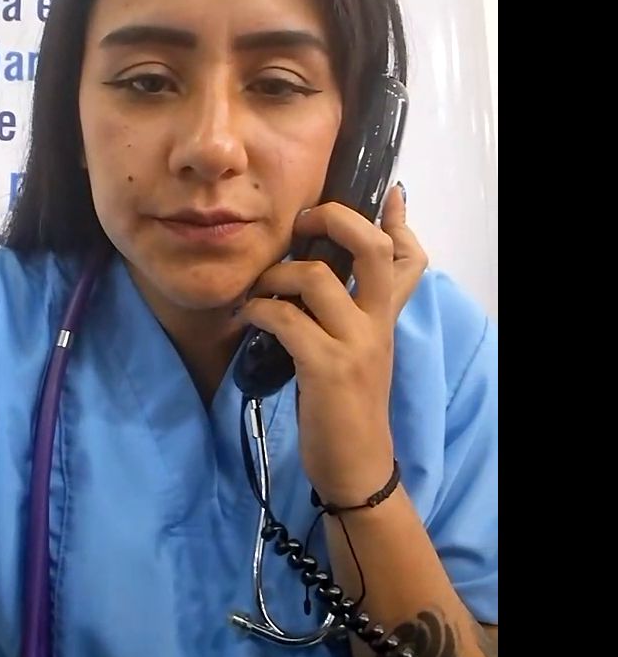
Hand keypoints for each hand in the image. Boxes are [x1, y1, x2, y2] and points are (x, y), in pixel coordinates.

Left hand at [237, 186, 427, 505]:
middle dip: (334, 219)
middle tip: (303, 220)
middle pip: (371, 248)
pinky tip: (247, 317)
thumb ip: (348, 314)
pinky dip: (257, 309)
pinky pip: (285, 318)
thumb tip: (328, 277)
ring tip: (259, 291)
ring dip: (274, 275)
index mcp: (385, 318)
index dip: (401, 221)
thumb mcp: (359, 352)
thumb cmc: (346, 405)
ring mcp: (354, 344)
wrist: (356, 464)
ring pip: (314, 278)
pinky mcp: (325, 367)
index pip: (410, 258)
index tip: (389, 192)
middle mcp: (376, 324)